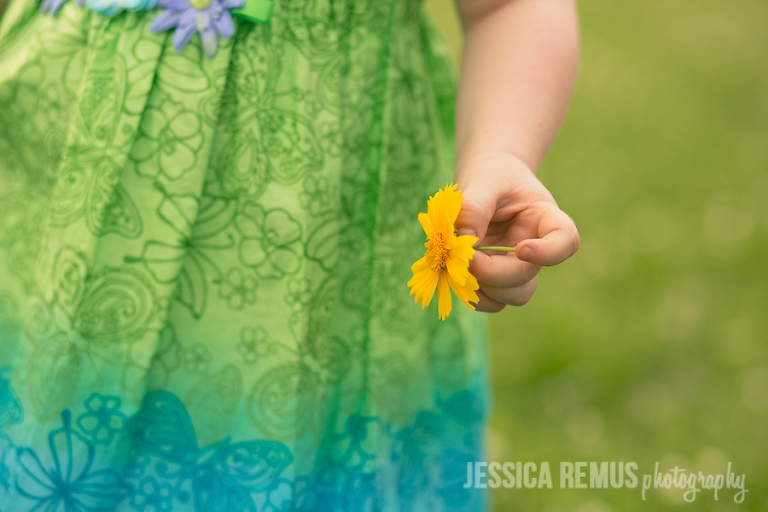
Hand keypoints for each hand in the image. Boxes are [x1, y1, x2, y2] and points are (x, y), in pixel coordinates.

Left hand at [455, 151, 579, 311]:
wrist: (483, 182)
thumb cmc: (491, 175)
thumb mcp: (484, 178)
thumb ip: (475, 205)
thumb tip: (466, 240)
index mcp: (545, 219)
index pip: (566, 241)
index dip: (549, 253)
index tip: (521, 248)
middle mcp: (536, 248)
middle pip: (528, 276)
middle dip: (495, 273)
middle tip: (466, 257)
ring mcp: (517, 267)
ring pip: (515, 295)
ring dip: (485, 288)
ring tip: (460, 265)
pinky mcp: (497, 279)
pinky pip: (493, 301)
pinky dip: (474, 296)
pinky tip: (456, 275)